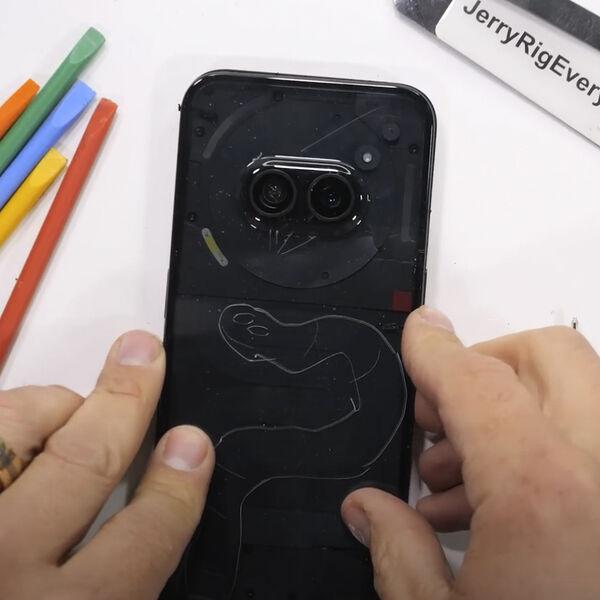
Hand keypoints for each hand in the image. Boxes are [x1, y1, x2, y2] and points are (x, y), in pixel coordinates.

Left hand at [0, 331, 213, 599]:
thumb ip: (108, 589)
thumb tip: (146, 527)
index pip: (144, 539)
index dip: (176, 485)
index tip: (191, 444)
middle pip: (84, 465)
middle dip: (124, 401)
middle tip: (143, 356)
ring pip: (5, 434)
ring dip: (49, 406)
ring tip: (71, 399)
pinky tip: (7, 434)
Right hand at [342, 307, 599, 599]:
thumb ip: (397, 551)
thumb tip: (367, 509)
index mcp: (543, 495)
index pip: (475, 379)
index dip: (433, 349)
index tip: (418, 334)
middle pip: (551, 357)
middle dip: (487, 364)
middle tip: (442, 414)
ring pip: (579, 395)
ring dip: (511, 414)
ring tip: (458, 479)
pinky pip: (591, 445)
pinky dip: (545, 452)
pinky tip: (497, 512)